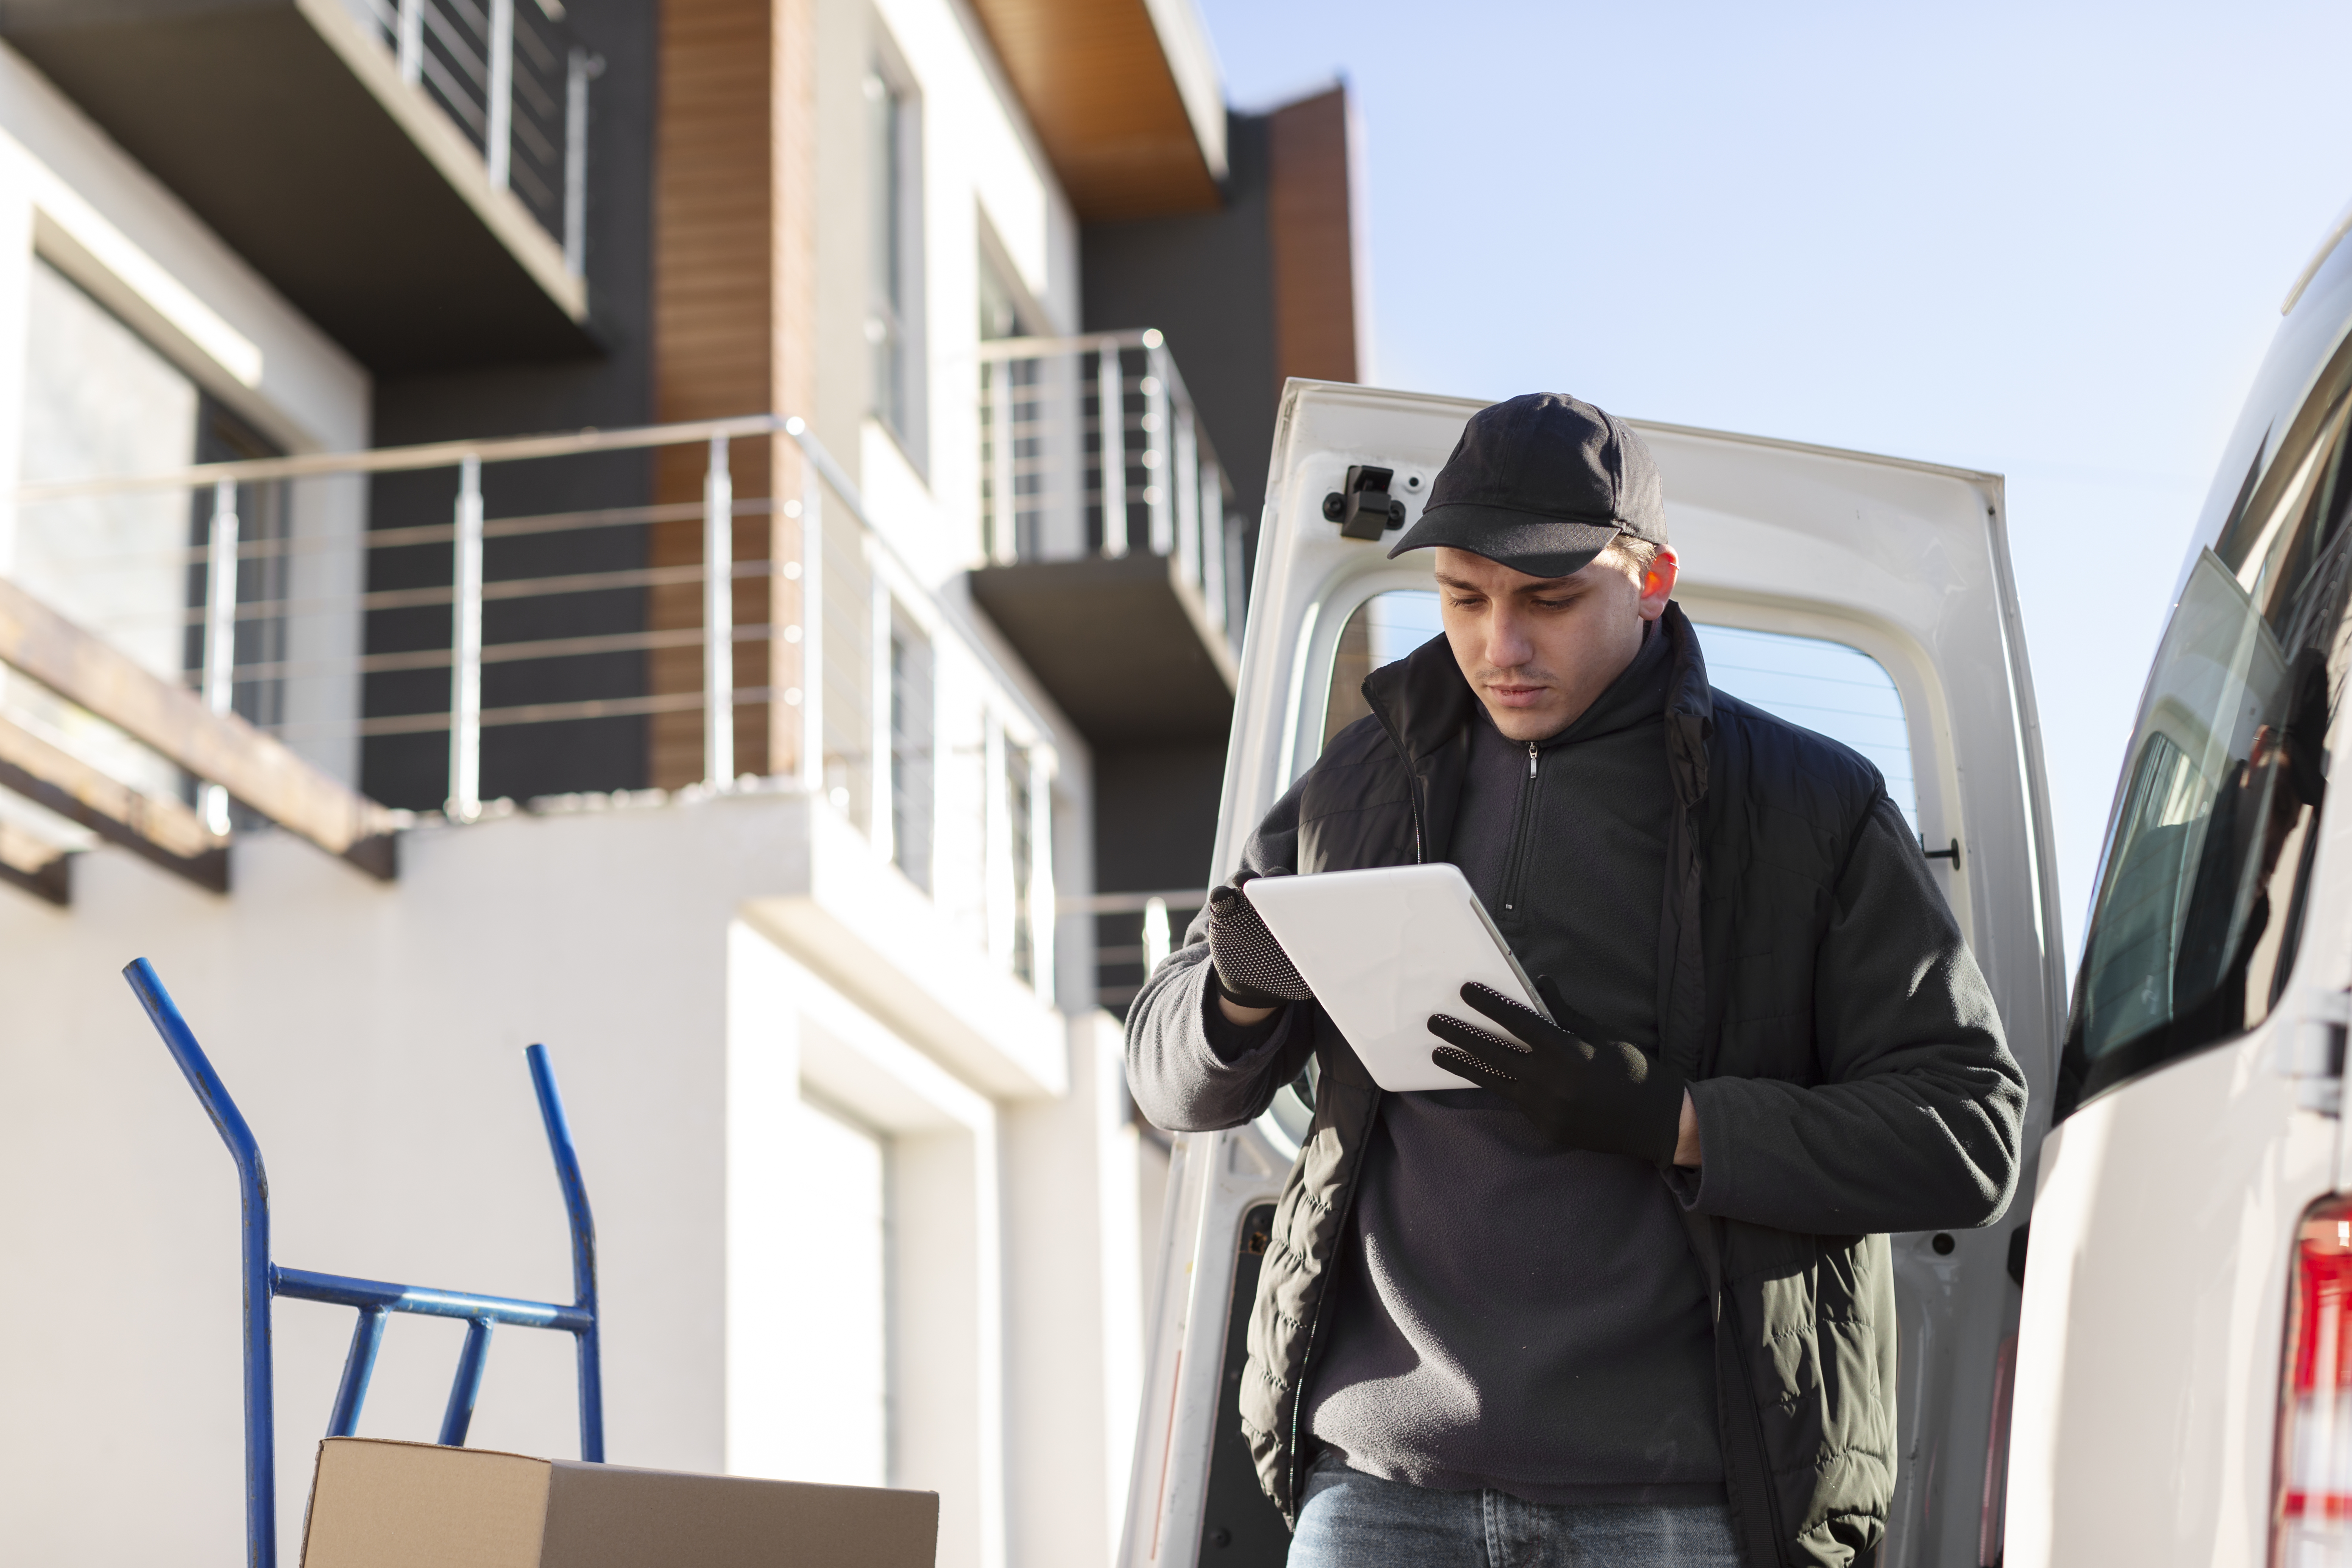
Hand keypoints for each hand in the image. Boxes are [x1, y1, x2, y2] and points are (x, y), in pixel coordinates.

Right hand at [1205, 875, 1311, 1010]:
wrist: (1253, 984)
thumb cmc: (1285, 975)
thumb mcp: (1304, 976)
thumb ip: (1320, 971)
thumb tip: (1347, 978)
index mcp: (1293, 912)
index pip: (1300, 893)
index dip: (1302, 889)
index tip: (1302, 891)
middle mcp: (1270, 902)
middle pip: (1273, 879)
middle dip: (1275, 877)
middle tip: (1275, 882)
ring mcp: (1245, 904)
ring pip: (1244, 881)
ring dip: (1244, 878)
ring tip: (1244, 883)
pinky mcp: (1223, 913)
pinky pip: (1220, 897)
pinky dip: (1220, 895)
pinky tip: (1223, 897)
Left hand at [1429, 976, 1687, 1164]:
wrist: (1658, 1123)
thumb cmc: (1634, 1071)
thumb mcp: (1603, 1035)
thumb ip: (1565, 1012)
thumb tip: (1539, 984)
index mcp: (1568, 1051)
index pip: (1516, 1021)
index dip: (1488, 1003)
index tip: (1465, 991)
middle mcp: (1552, 1081)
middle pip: (1494, 1052)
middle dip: (1460, 1034)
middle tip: (1434, 1021)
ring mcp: (1547, 1109)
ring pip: (1494, 1081)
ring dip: (1463, 1065)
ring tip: (1437, 1053)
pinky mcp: (1547, 1128)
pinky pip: (1515, 1102)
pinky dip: (1500, 1086)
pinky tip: (1480, 1075)